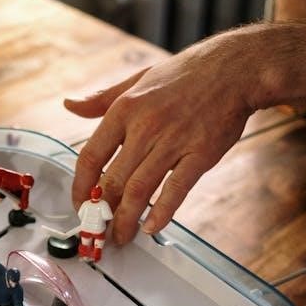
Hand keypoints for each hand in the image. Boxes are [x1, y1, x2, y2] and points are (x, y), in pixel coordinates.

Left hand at [64, 32, 258, 243]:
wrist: (235, 69)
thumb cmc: (186, 75)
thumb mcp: (137, 80)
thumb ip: (102, 99)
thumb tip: (70, 106)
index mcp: (124, 109)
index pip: (90, 156)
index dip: (80, 187)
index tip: (81, 203)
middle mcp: (145, 127)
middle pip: (112, 181)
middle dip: (102, 212)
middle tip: (100, 228)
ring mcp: (173, 142)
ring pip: (139, 191)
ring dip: (126, 220)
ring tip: (122, 236)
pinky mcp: (200, 155)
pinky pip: (175, 190)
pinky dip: (161, 213)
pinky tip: (151, 227)